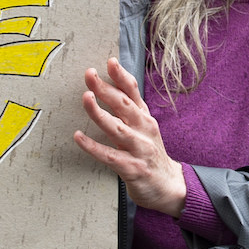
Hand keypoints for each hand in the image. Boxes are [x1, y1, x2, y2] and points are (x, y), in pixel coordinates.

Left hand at [73, 58, 186, 214]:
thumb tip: (113, 86)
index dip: (121, 76)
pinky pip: (110, 156)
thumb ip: (130, 109)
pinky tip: (79, 136)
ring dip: (100, 112)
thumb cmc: (151, 155)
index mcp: (144, 118)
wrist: (170, 186)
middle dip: (106, 89)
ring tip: (86, 98)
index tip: (110, 61)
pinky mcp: (132, 168)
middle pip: (124, 105)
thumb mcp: (144, 128)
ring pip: (117, 128)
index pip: (133, 93)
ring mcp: (139, 149)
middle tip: (90, 74)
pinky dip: (93, 146)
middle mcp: (144, 130)